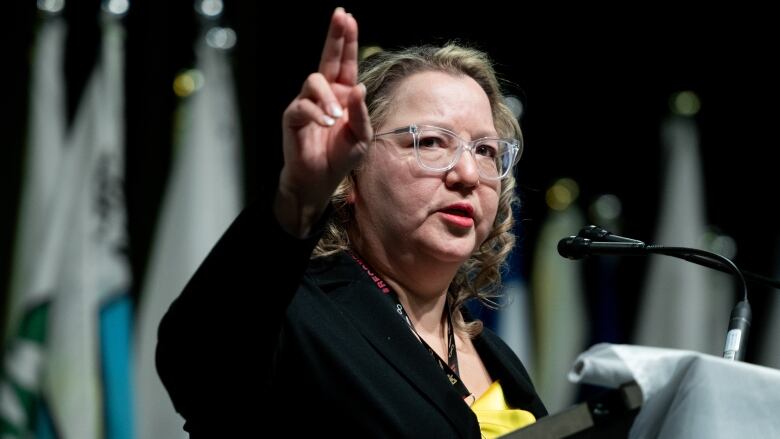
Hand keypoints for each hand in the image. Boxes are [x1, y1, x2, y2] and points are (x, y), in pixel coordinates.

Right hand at [275, 7, 371, 236]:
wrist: (320, 180)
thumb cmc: (340, 158)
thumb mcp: (361, 137)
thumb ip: (360, 113)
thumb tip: (359, 87)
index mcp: (343, 95)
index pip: (346, 63)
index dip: (347, 41)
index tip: (348, 17)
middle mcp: (325, 94)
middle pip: (328, 58)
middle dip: (335, 37)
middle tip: (340, 15)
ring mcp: (307, 103)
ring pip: (314, 81)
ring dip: (327, 97)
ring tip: (335, 118)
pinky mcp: (293, 116)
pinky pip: (302, 106)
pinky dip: (316, 113)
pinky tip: (326, 124)